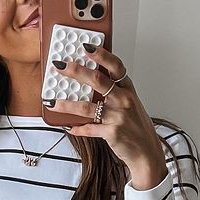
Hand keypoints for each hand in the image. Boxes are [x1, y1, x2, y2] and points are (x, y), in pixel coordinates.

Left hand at [56, 43, 167, 188]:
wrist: (147, 153)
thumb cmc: (136, 128)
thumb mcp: (129, 105)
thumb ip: (113, 93)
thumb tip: (89, 81)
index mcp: (128, 90)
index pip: (116, 66)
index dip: (101, 54)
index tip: (86, 46)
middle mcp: (124, 100)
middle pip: (98, 80)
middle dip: (76, 71)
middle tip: (61, 66)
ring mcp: (118, 117)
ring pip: (88, 107)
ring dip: (67, 104)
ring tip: (52, 102)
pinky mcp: (112, 133)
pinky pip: (89, 129)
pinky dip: (77, 128)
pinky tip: (68, 126)